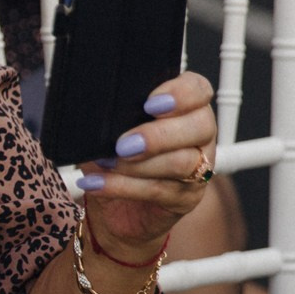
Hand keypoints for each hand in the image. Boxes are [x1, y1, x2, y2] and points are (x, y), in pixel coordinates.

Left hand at [76, 71, 216, 261]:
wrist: (114, 203)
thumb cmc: (116, 152)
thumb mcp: (111, 127)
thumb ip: (114, 112)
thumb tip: (94, 105)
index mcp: (186, 105)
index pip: (198, 90)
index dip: (180, 94)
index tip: (149, 104)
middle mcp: (200, 134)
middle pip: (199, 127)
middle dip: (158, 135)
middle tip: (123, 145)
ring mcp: (199, 167)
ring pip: (183, 162)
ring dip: (139, 164)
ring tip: (106, 163)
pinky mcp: (187, 197)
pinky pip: (160, 190)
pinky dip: (123, 186)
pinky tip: (96, 183)